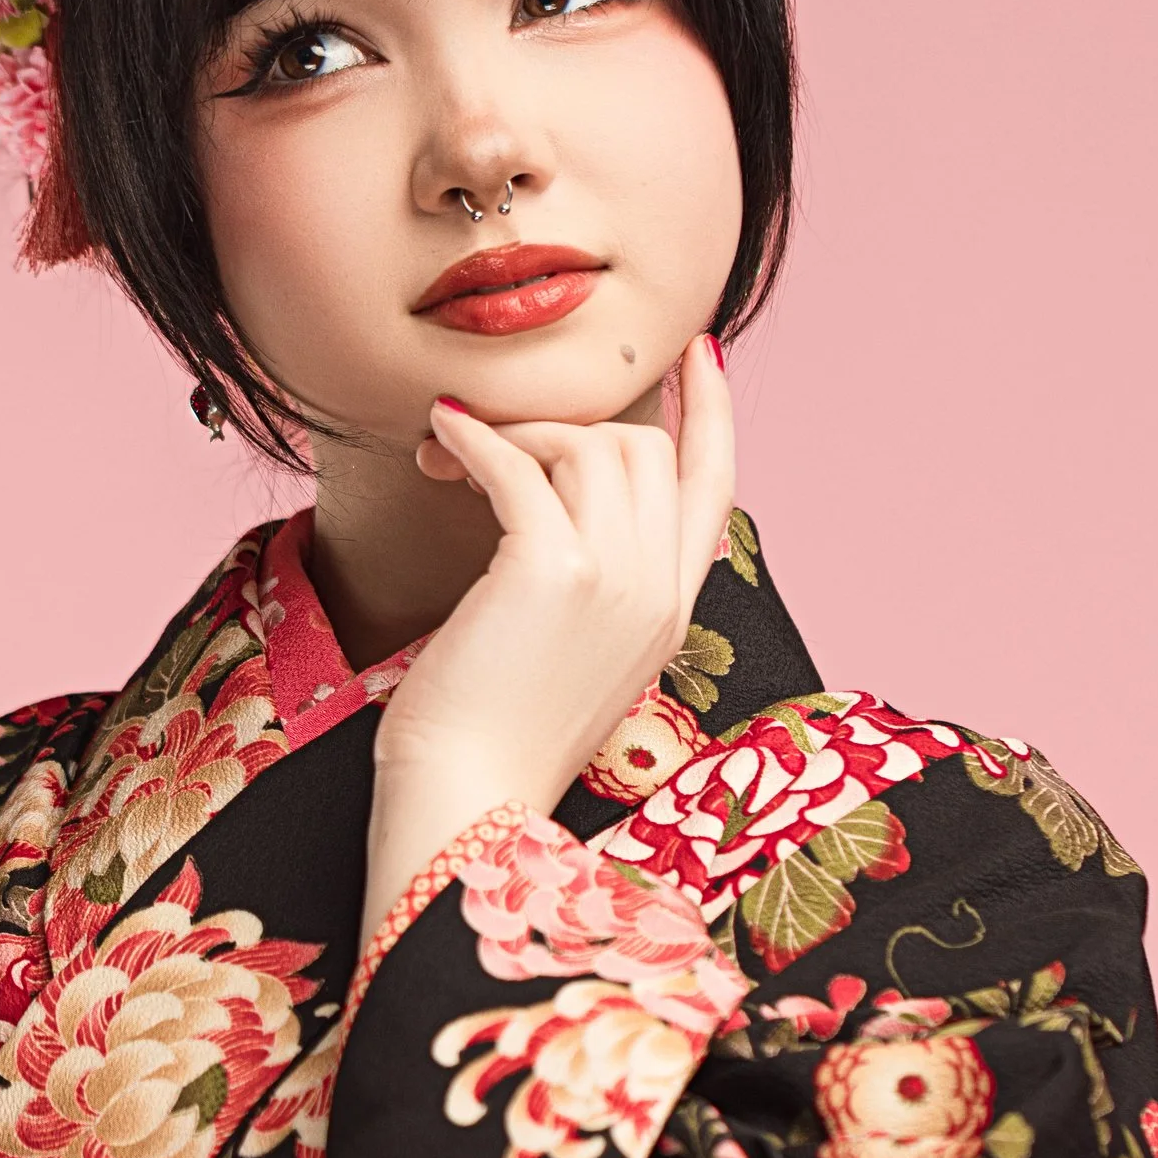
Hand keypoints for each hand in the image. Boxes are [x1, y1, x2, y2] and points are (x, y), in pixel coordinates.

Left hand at [361, 332, 734, 953]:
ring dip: (515, 433)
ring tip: (450, 459)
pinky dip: (475, 439)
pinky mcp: (554, 572)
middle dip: (567, 426)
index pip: (718, 487)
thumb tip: (548, 510)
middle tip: (485, 443)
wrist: (467, 804)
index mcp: (671, 615)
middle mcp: (658, 592)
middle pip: (648, 449)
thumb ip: (591, 589)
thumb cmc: (493, 740)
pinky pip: (522, 462)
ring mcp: (616, 580)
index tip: (698, 352)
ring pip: (594, 444)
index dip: (714, 412)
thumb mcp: (571, 660)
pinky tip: (439, 442)